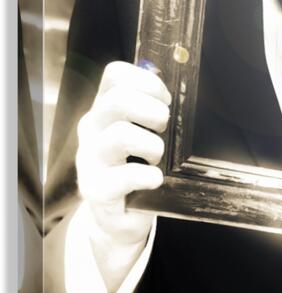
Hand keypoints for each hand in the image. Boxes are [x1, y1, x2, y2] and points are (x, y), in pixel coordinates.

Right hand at [76, 61, 170, 249]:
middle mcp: (91, 129)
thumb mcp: (138, 133)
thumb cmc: (134, 166)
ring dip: (152, 145)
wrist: (116, 217)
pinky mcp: (96, 189)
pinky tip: (155, 179)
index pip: (115, 75)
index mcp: (103, 108)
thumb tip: (179, 89)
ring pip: (121, 135)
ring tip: (157, 157)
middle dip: (152, 110)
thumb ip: (150, 110)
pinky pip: (125, 176)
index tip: (164, 99)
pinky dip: (149, 176)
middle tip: (163, 128)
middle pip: (118, 99)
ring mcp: (90, 159)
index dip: (146, 81)